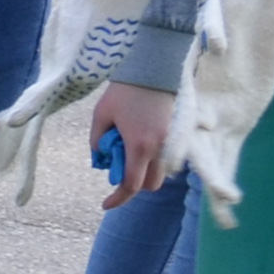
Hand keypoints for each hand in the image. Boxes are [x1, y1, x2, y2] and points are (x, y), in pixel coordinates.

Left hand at [93, 82, 173, 206]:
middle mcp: (159, 148)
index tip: (105, 205)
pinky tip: (136, 140)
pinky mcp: (176, 134)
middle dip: (133, 185)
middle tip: (116, 169)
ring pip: (160, 172)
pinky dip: (150, 159)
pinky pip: (164, 158)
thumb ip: (97, 143)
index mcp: (139, 147)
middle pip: (151, 185)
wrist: (153, 69)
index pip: (131, 185)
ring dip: (143, 171)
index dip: (118, 199)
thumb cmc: (123, 92)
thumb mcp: (100, 117)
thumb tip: (102, 159)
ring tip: (125, 149)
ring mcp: (170, 141)